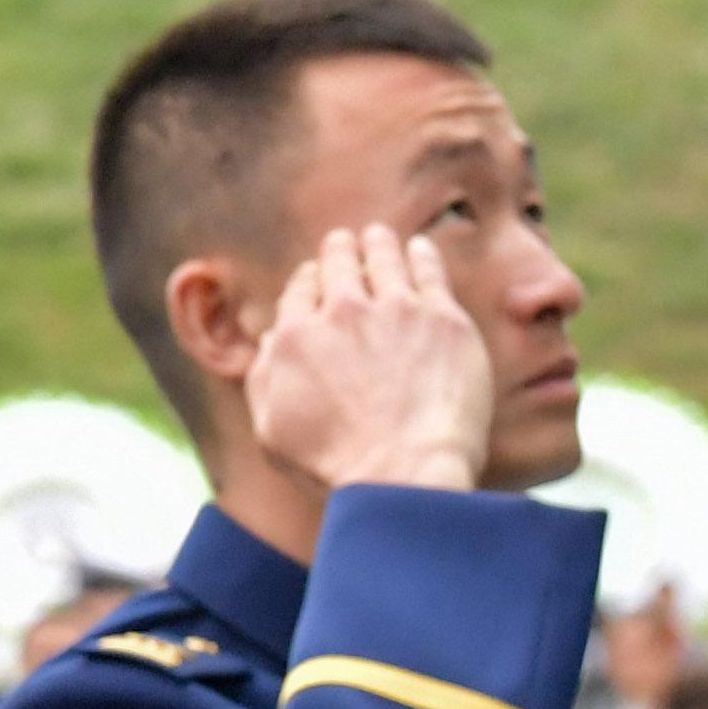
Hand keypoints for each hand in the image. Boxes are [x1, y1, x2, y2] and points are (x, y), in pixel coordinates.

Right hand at [243, 225, 493, 495]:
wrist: (404, 473)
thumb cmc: (335, 465)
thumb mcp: (272, 431)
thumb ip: (264, 378)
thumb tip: (271, 340)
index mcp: (296, 336)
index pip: (300, 289)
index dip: (308, 279)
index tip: (315, 278)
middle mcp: (342, 312)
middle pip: (338, 262)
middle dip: (340, 249)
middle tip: (346, 241)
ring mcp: (396, 310)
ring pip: (384, 256)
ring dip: (378, 242)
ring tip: (381, 235)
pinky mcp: (443, 317)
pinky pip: (430, 270)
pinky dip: (422, 254)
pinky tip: (420, 248)